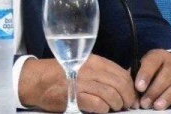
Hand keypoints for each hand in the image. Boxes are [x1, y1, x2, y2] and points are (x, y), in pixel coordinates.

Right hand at [19, 54, 137, 112]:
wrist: (37, 80)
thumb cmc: (59, 73)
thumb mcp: (81, 65)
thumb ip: (99, 71)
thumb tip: (121, 82)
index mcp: (93, 60)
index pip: (121, 72)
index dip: (131, 86)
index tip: (133, 95)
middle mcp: (90, 69)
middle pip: (119, 84)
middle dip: (128, 97)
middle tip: (128, 105)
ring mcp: (83, 83)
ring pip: (112, 95)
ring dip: (117, 105)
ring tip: (115, 108)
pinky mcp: (76, 97)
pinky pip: (99, 105)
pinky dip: (104, 109)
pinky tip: (102, 109)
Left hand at [135, 49, 170, 109]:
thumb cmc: (156, 69)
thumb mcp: (145, 66)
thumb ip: (137, 75)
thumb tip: (130, 91)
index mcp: (158, 55)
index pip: (152, 63)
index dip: (145, 75)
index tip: (139, 88)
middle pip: (165, 76)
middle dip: (154, 91)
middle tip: (145, 103)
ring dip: (167, 97)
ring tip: (157, 107)